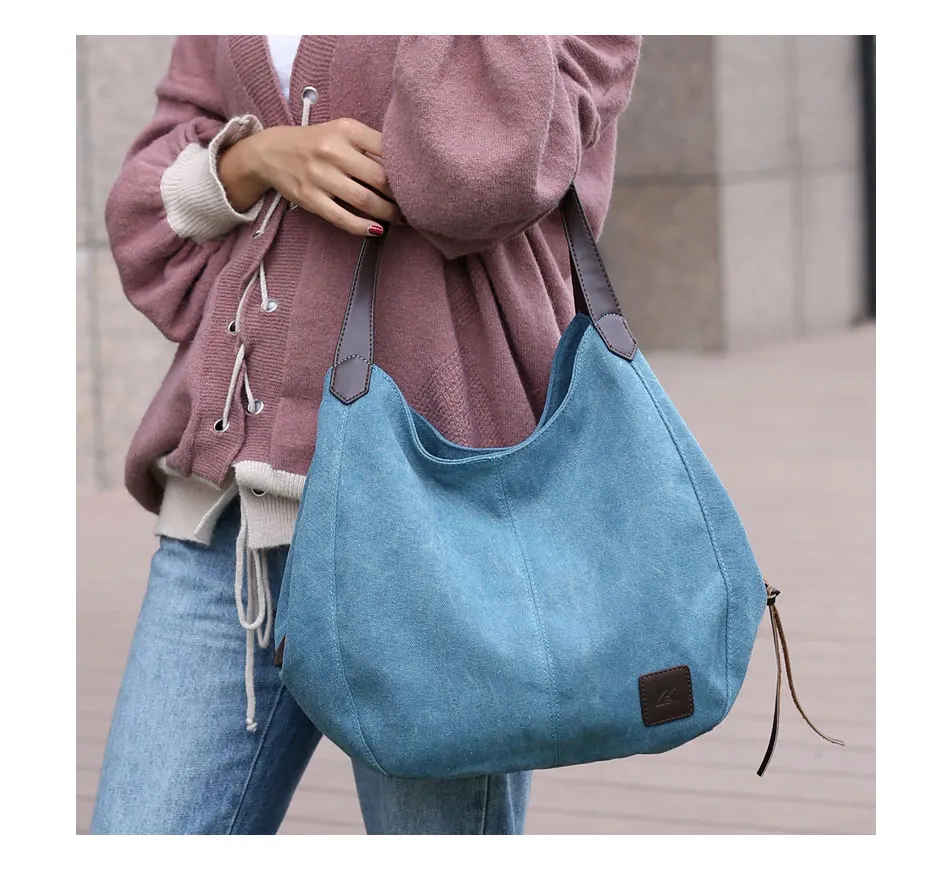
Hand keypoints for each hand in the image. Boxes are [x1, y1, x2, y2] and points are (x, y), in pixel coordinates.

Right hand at [219, 119, 400, 235]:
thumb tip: (405, 170)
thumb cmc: (318, 144)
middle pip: (379, 178)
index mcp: (347, 130)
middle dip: (400, 196)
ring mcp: (320, 176)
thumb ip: (370, 146)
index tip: (418, 181)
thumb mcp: (342, 133)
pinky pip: (341, 217)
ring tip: (399, 219)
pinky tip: (376, 230)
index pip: (386, 149)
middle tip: (413, 205)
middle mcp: (333, 151)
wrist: (272, 151)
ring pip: (364, 200)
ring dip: (387, 214)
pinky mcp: (310, 198)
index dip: (405, 169)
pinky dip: (362, 227)